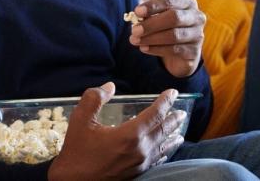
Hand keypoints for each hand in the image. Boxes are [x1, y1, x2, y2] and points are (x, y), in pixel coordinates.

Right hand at [48, 83, 184, 180]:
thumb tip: (109, 87)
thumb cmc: (77, 151)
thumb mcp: (80, 119)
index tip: (172, 92)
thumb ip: (95, 98)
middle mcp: (141, 150)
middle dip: (174, 119)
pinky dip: (165, 152)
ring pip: (164, 147)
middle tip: (182, 111)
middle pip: (163, 131)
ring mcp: (141, 164)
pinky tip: (165, 151)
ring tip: (180, 131)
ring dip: (173, 136)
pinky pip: (158, 160)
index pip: (155, 114)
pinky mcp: (138, 174)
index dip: (165, 102)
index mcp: (130, 135)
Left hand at [129, 0, 204, 77]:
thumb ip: (148, 15)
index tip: (137, 12)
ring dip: (151, 38)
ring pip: (174, 36)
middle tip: (134, 30)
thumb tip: (136, 17)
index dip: (152, 6)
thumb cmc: (165, 27)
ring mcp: (198, 34)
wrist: (179, 51)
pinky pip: (174, 50)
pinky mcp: (194, 51)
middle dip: (151, 24)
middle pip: (174, 18)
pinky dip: (156, 49)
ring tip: (135, 40)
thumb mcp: (157, 17)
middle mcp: (196, 17)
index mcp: (187, 2)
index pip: (169, 1)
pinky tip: (144, 48)